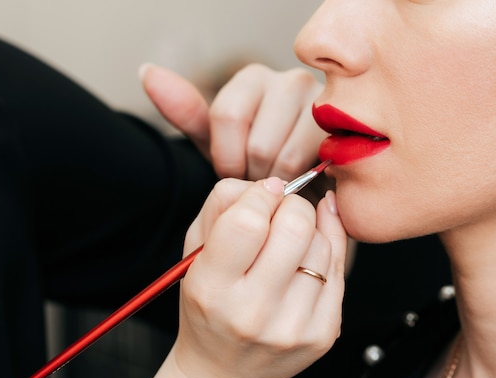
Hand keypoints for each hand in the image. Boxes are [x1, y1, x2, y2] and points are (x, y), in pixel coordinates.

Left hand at [141, 63, 326, 181]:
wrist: (301, 190)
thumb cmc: (259, 163)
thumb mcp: (217, 142)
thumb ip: (186, 112)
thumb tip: (147, 71)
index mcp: (253, 78)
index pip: (226, 116)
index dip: (227, 159)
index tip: (235, 170)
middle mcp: (291, 80)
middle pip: (256, 143)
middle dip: (254, 175)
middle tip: (264, 178)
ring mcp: (325, 106)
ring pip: (284, 160)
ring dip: (279, 185)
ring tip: (285, 181)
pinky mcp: (348, 135)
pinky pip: (313, 169)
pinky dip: (304, 184)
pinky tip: (307, 180)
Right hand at [175, 177, 345, 377]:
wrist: (226, 373)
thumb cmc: (209, 306)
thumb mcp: (195, 254)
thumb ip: (222, 207)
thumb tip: (274, 184)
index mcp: (211, 289)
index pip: (248, 222)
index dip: (261, 194)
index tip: (265, 193)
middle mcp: (253, 312)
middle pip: (294, 227)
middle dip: (292, 205)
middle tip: (282, 213)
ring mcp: (293, 326)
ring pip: (321, 244)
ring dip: (309, 230)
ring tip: (290, 242)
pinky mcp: (323, 333)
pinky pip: (339, 268)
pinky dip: (328, 247)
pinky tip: (312, 247)